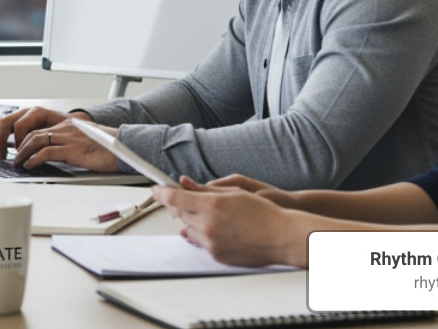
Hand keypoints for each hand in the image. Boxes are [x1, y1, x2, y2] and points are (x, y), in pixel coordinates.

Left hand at [10, 119, 121, 172]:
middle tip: (13, 156)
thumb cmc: (108, 147)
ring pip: (35, 140)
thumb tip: (54, 154)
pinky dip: (34, 159)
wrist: (125, 147)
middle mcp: (65, 128)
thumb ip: (69, 143)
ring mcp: (68, 138)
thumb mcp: (85, 141)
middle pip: (32, 133)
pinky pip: (46, 152)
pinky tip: (30, 166)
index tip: (18, 146)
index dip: (24, 137)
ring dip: (23, 153)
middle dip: (18, 145)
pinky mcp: (72, 150)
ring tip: (18, 163)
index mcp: (67, 124)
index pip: (38, 127)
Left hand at [153, 177, 303, 267]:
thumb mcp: (234, 191)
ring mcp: (211, 242)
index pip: (173, 197)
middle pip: (179, 213)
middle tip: (188, 198)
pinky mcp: (216, 255)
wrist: (281, 237)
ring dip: (192, 220)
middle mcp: (208, 224)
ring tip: (212, 214)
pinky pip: (200, 242)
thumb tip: (185, 183)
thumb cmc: (264, 212)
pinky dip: (203, 233)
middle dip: (180, 204)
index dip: (160, 192)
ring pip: (187, 228)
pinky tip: (218, 228)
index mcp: (211, 205)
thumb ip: (204, 189)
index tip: (156, 188)